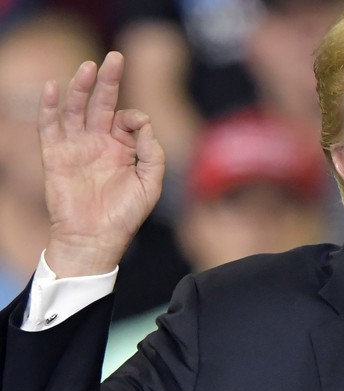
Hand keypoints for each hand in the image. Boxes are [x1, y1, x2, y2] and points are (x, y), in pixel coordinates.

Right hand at [39, 51, 164, 277]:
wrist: (96, 239)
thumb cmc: (125, 215)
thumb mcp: (151, 182)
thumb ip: (153, 151)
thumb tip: (143, 121)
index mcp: (123, 147)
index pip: (128, 118)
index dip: (134, 116)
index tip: (136, 127)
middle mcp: (99, 142)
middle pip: (102, 103)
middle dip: (109, 80)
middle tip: (115, 56)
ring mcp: (76, 147)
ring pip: (76, 109)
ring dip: (81, 86)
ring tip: (88, 67)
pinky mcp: (55, 155)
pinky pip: (49, 126)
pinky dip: (50, 106)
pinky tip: (54, 86)